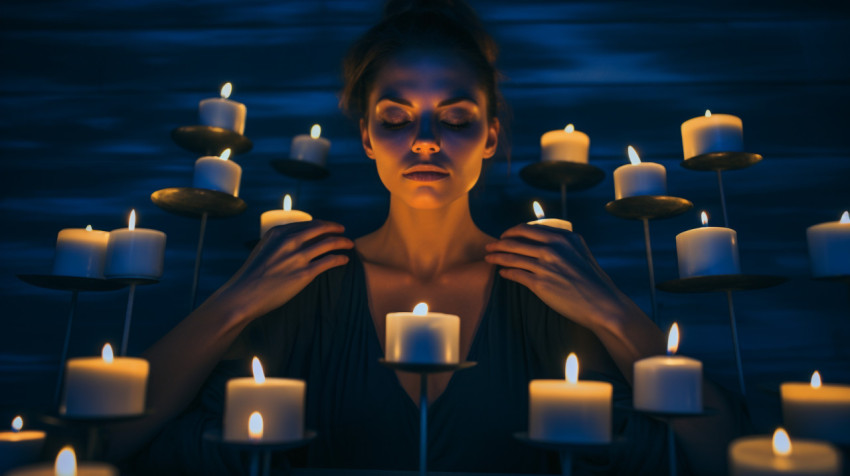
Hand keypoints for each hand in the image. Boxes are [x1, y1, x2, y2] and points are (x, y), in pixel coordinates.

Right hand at [205, 220, 353, 326]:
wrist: (244, 295)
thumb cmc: (251, 277)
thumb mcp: (263, 250)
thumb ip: (278, 244)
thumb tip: (292, 243)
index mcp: (278, 233)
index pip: (307, 224)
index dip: (322, 224)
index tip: (328, 226)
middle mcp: (289, 241)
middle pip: (320, 228)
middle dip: (335, 228)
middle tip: (343, 230)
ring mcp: (297, 257)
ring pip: (329, 243)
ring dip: (342, 242)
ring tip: (349, 244)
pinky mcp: (304, 273)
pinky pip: (329, 261)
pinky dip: (340, 258)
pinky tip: (345, 260)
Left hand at [484, 224, 638, 332]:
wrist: (602, 304)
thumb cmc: (593, 281)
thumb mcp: (580, 252)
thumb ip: (563, 243)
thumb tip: (545, 239)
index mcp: (563, 237)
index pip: (528, 229)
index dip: (512, 231)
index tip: (504, 235)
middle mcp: (553, 248)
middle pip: (515, 242)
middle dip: (498, 243)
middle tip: (489, 246)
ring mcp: (546, 265)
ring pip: (512, 257)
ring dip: (496, 257)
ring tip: (488, 258)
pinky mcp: (540, 284)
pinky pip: (516, 274)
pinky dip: (506, 272)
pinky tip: (502, 273)